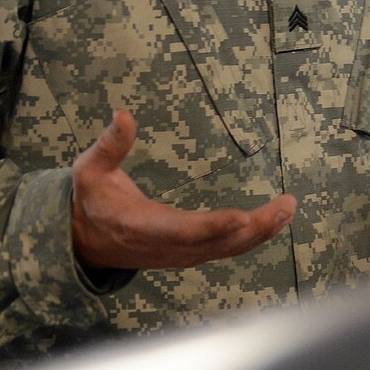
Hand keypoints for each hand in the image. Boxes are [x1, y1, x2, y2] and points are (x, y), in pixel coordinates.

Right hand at [70, 111, 295, 270]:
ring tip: (288, 209)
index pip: (179, 230)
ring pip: (225, 250)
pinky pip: (224, 250)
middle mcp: (163, 246)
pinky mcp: (187, 255)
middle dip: (253, 228)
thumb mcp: (88, 169)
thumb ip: (109, 145)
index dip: (210, 227)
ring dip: (260, 232)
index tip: (241, 217)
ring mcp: (177, 255)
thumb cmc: (90, 199)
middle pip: (214, 244)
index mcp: (138, 226)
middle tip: (285, 206)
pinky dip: (252, 238)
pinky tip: (274, 222)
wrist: (81, 241)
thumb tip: (124, 114)